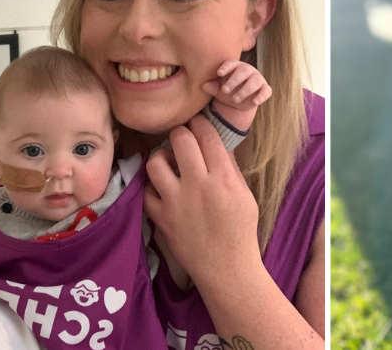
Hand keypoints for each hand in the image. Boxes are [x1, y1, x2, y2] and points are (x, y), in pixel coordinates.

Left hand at [144, 114, 261, 284]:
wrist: (226, 268)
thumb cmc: (241, 232)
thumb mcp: (245, 196)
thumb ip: (230, 169)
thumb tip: (217, 144)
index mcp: (224, 178)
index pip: (207, 135)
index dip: (201, 123)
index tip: (198, 123)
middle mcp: (198, 185)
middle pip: (180, 140)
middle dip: (180, 133)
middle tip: (182, 139)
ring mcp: (176, 201)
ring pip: (156, 162)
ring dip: (162, 157)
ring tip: (168, 163)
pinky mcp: (160, 217)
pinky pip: (146, 191)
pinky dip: (153, 186)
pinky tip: (162, 188)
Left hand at [202, 60, 271, 109]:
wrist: (238, 102)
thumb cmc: (227, 90)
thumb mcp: (218, 89)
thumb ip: (212, 87)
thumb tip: (204, 85)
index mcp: (236, 66)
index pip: (232, 63)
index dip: (226, 67)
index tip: (219, 73)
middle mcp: (249, 70)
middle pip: (244, 71)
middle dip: (234, 80)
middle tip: (224, 90)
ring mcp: (258, 79)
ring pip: (255, 82)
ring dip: (245, 90)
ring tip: (234, 99)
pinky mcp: (264, 90)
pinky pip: (266, 91)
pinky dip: (261, 96)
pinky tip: (254, 102)